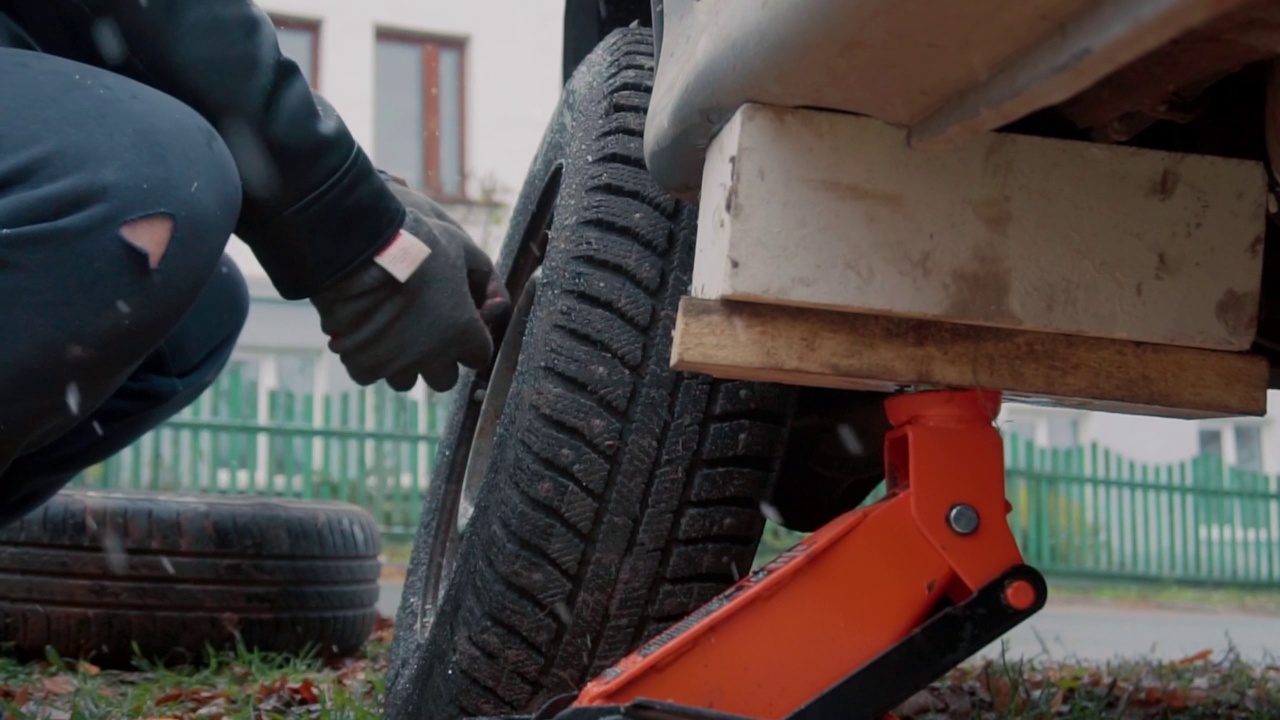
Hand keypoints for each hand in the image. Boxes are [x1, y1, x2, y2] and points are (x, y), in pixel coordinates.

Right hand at [310, 186, 509, 391]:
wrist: (360, 246)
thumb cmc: (415, 242)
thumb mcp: (462, 247)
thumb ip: (484, 277)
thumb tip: (495, 304)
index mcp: (463, 332)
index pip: (479, 357)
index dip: (470, 342)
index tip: (458, 328)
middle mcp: (434, 355)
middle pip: (445, 379)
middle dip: (438, 361)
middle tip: (423, 335)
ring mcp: (397, 364)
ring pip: (406, 381)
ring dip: (401, 363)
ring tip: (389, 334)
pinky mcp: (364, 365)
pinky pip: (369, 375)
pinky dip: (366, 360)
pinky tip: (363, 335)